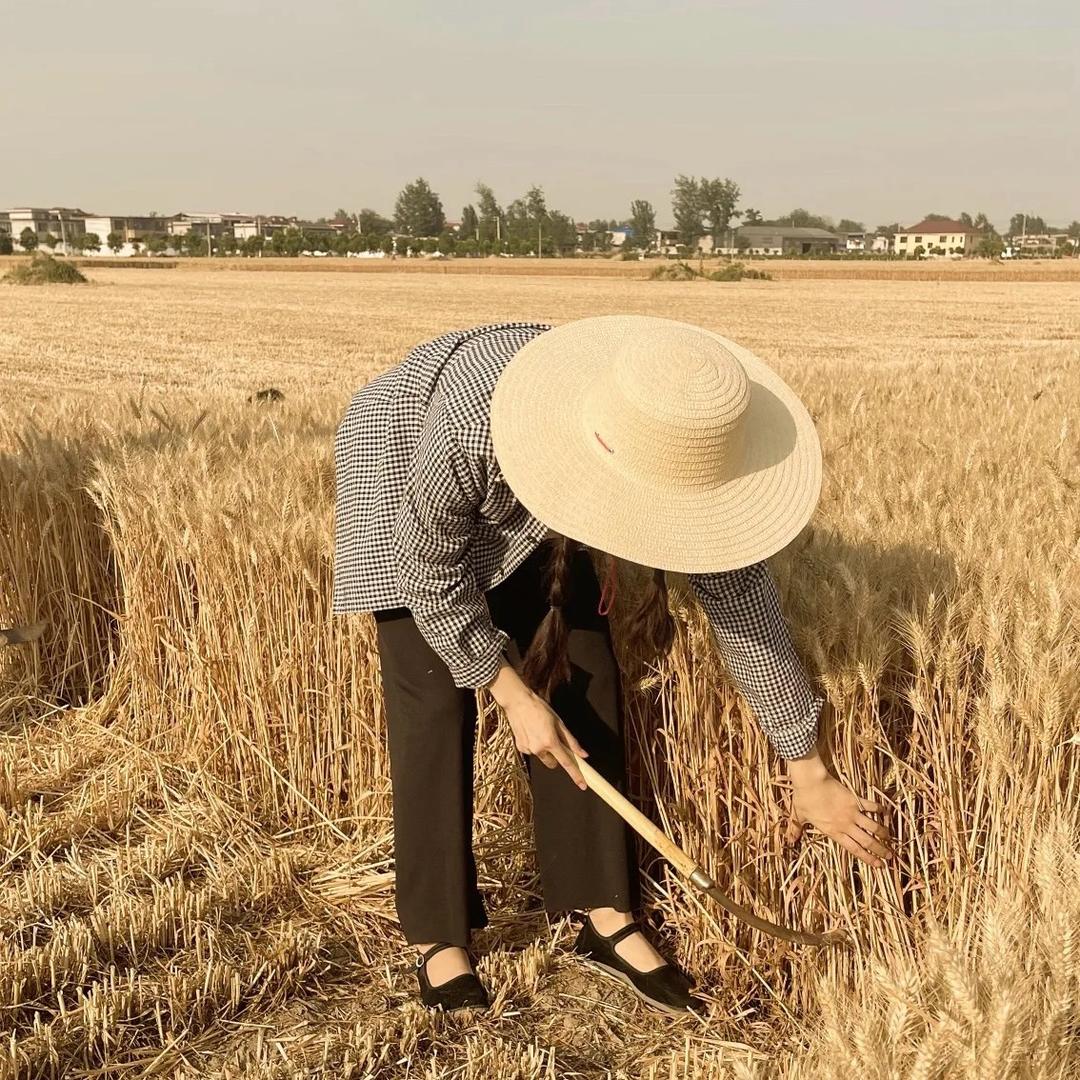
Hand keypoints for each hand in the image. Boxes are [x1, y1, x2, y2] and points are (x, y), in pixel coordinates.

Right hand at [487, 660, 588, 789]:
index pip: (567, 763)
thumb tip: (583, 754)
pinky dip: (534, 745)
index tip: (583, 785)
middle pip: (553, 763)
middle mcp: (539, 749)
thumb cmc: (540, 709)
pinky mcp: (520, 747)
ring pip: (542, 756)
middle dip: (556, 756)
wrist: (518, 702)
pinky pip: (532, 751)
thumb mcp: (559, 722)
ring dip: (544, 749)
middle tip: (554, 740)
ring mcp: (528, 750)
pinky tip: (531, 731)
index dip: (576, 775)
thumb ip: (571, 741)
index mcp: (551, 742)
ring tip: (540, 731)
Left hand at [785, 752, 892, 866]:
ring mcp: (852, 812)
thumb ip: (796, 829)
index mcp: (834, 832)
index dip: (868, 858)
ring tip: (891, 839)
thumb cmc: (803, 799)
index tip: (878, 865)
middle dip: (880, 850)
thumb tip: (789, 840)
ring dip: (883, 833)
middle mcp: (846, 825)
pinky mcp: (855, 799)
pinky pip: (871, 806)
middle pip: (867, 841)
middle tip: (890, 857)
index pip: (854, 849)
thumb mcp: (799, 816)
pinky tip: (887, 813)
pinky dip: (880, 810)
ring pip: (873, 826)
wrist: (811, 781)